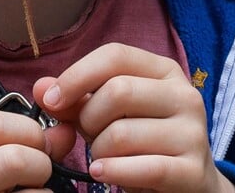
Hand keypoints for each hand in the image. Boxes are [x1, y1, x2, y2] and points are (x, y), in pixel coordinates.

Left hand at [40, 44, 232, 192]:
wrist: (189, 185)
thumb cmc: (142, 145)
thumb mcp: (109, 117)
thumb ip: (77, 101)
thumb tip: (41, 88)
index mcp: (165, 71)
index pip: (115, 55)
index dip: (77, 75)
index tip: (52, 100)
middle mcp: (185, 95)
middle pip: (117, 91)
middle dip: (89, 119)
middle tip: (90, 137)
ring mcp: (193, 133)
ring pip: (122, 133)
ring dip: (100, 152)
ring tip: (104, 158)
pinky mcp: (193, 170)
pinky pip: (143, 168)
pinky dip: (113, 172)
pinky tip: (102, 173)